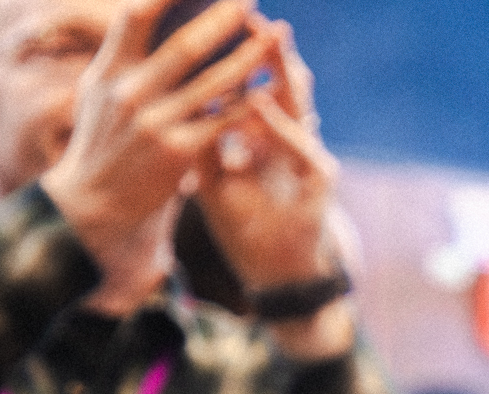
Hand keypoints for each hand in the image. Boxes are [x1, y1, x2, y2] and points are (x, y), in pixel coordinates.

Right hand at [38, 0, 277, 308]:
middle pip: (185, 44)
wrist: (95, 205)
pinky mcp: (179, 153)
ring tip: (276, 34)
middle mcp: (129, 92)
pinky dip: (250, 100)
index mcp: (108, 71)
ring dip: (250, 55)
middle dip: (222, 16)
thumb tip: (144, 11)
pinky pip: (224, 120)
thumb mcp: (99, 93)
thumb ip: (122, 57)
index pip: (136, 17)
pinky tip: (271, 84)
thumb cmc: (103, 142)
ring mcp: (155, 123)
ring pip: (214, 82)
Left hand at [192, 19, 351, 355]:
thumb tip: (167, 102)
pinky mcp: (321, 180)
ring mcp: (308, 156)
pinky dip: (280, 126)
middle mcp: (290, 138)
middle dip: (261, 46)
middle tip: (243, 12)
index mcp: (264, 135)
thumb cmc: (246, 225)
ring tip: (266, 38)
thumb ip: (195, 139)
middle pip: (277, 82)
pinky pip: (302, 147)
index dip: (232, 53)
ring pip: (299, 104)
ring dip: (281, 73)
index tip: (207, 22)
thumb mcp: (210, 177)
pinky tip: (260, 104)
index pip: (249, 83)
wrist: (278, 273)